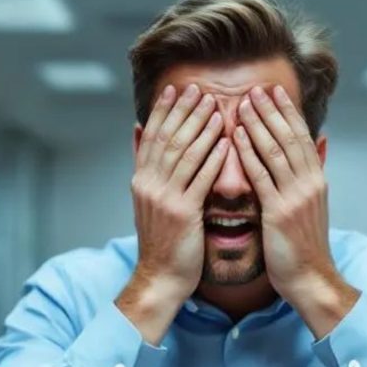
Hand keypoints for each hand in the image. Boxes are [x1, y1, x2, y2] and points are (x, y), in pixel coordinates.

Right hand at [119, 83, 229, 343]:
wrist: (161, 278)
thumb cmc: (162, 242)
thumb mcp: (148, 201)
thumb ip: (147, 168)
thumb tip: (140, 134)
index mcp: (141, 180)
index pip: (153, 137)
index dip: (164, 111)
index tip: (175, 89)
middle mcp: (149, 185)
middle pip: (168, 139)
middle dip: (184, 111)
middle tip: (199, 87)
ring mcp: (165, 199)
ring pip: (184, 155)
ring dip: (201, 127)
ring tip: (216, 106)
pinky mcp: (183, 214)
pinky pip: (201, 180)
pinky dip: (213, 158)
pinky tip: (226, 142)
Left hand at [232, 85, 358, 337]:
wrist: (311, 278)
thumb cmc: (305, 247)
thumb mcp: (314, 206)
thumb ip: (312, 175)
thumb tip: (320, 144)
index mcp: (316, 181)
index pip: (301, 137)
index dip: (287, 112)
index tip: (274, 91)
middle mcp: (309, 184)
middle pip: (289, 137)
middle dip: (271, 110)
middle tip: (255, 87)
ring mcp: (295, 197)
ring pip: (276, 151)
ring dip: (258, 124)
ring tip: (242, 103)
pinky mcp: (279, 213)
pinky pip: (262, 177)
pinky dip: (249, 154)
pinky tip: (236, 137)